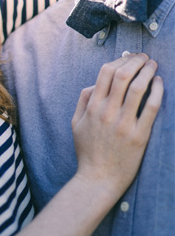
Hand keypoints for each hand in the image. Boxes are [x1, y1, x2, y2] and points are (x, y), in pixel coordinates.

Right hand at [71, 52, 162, 197]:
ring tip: (153, 66)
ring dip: (148, 72)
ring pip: (138, 88)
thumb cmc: (87, 151)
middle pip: (122, 76)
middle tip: (144, 57)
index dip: (119, 61)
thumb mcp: (76, 123)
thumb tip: (94, 84)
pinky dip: (157, 91)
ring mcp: (124, 123)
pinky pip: (151, 107)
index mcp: (92, 107)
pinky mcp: (139, 135)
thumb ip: (83, 101)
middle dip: (135, 62)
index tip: (128, 57)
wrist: (99, 178)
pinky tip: (160, 84)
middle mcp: (107, 112)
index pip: (105, 73)